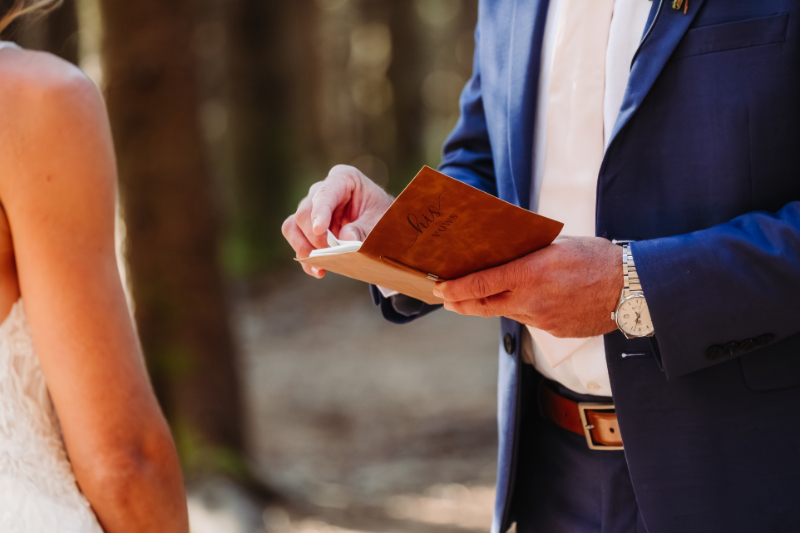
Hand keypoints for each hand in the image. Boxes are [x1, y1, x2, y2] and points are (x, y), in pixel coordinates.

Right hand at [282, 165, 393, 277]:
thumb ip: (364, 229)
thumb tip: (346, 239)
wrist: (384, 227)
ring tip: (320, 265)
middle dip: (315, 236)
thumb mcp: (380, 221)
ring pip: (293, 225)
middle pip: (305, 212)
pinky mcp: (307, 227)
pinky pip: (296, 240)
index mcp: (343, 178)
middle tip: (330, 253)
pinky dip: (305, 257)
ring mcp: (312, 208)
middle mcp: (322, 190)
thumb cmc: (383, 217)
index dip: (320, 212)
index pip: (325, 193)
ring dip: (304, 247)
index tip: (321, 230)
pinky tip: (318, 270)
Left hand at [432, 236, 622, 337]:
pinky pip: (531, 319)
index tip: (439, 289)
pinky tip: (528, 300)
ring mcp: (543, 320)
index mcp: (530, 274)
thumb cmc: (597, 258)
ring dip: (492, 304)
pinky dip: (523, 309)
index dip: (456, 289)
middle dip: (461, 303)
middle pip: (485, 306)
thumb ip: (528, 254)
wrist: (633, 289)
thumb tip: (505, 254)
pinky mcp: (555, 331)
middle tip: (446, 299)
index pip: (481, 284)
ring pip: (508, 313)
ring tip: (480, 296)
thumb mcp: (558, 245)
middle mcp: (532, 300)